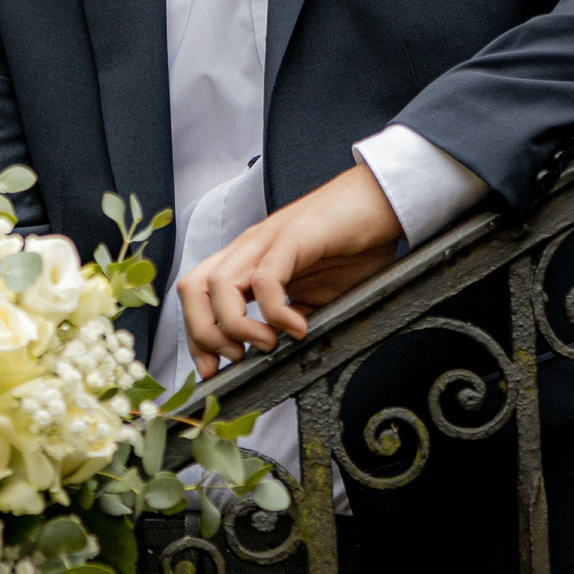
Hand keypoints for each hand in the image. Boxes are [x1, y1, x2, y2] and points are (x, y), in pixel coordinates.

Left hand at [179, 164, 402, 377]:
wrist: (380, 203)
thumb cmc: (351, 246)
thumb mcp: (314, 295)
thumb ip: (288, 317)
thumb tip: (273, 351)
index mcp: (247, 261)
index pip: (197, 297)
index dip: (196, 337)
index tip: (214, 370)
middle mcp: (248, 249)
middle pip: (193, 289)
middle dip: (203, 334)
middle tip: (237, 359)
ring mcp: (267, 240)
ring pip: (219, 284)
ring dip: (235, 326)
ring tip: (268, 345)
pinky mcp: (293, 237)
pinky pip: (265, 279)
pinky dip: (276, 313)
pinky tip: (298, 328)